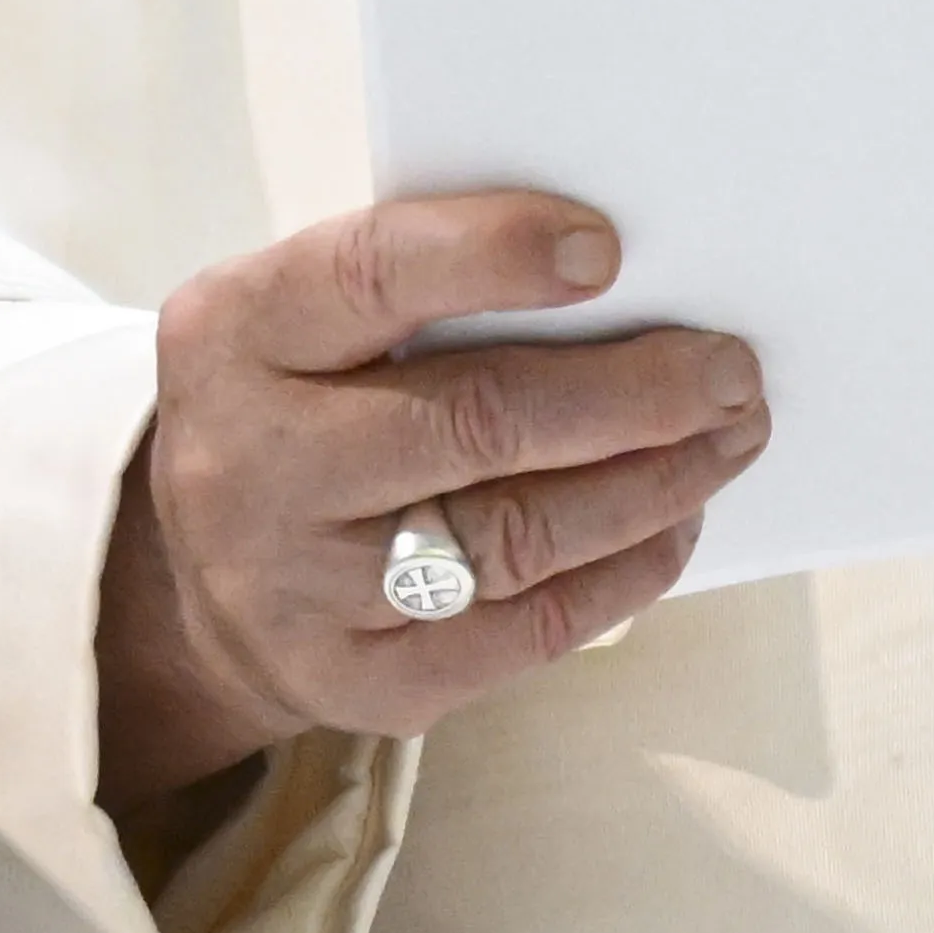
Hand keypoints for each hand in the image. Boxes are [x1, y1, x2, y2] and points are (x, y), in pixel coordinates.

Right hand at [95, 191, 769, 804]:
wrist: (200, 578)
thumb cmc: (301, 405)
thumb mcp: (305, 318)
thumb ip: (424, 285)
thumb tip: (619, 277)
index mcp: (237, 333)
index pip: (373, 274)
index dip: (496, 256)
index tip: (608, 249)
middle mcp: (256, 463)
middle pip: (477, 421)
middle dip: (634, 392)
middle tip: (733, 368)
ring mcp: (304, 589)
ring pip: (521, 533)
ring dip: (655, 480)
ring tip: (730, 435)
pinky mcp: (363, 683)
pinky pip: (531, 628)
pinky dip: (627, 570)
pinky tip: (676, 520)